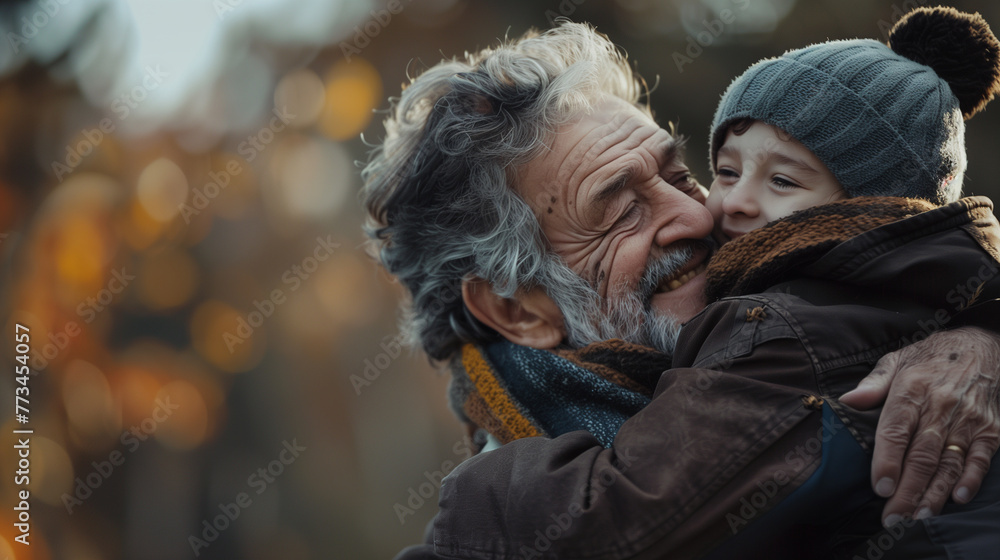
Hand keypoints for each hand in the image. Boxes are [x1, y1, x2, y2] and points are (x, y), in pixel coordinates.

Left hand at [840, 327, 999, 526]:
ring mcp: (968, 419)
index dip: (888, 461)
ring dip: (935, 492)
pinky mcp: (989, 430)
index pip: (896, 430)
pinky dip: (970, 479)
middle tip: (893, 517)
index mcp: (912, 390)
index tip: (880, 487)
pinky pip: (979, 458)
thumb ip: (873, 384)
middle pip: (921, 454)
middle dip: (907, 489)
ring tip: (919, 516)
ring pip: (949, 462)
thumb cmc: (929, 358)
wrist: (981, 346)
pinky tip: (958, 498)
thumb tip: (848, 401)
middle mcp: (941, 406)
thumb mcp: (895, 360)